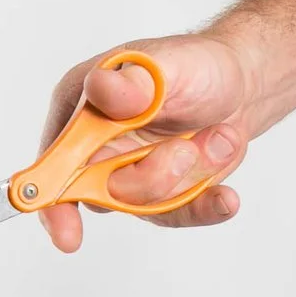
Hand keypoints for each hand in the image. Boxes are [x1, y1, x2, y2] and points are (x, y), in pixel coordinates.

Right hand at [36, 31, 253, 246]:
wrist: (241, 84)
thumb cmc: (196, 65)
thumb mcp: (168, 64)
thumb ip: (134, 80)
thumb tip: (100, 88)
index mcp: (81, 109)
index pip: (54, 161)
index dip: (54, 199)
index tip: (66, 232)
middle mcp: (96, 146)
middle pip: (102, 192)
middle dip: (153, 176)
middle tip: (187, 149)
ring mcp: (127, 173)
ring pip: (145, 205)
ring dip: (191, 175)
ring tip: (217, 138)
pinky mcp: (160, 193)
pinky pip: (176, 215)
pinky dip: (204, 205)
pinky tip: (224, 196)